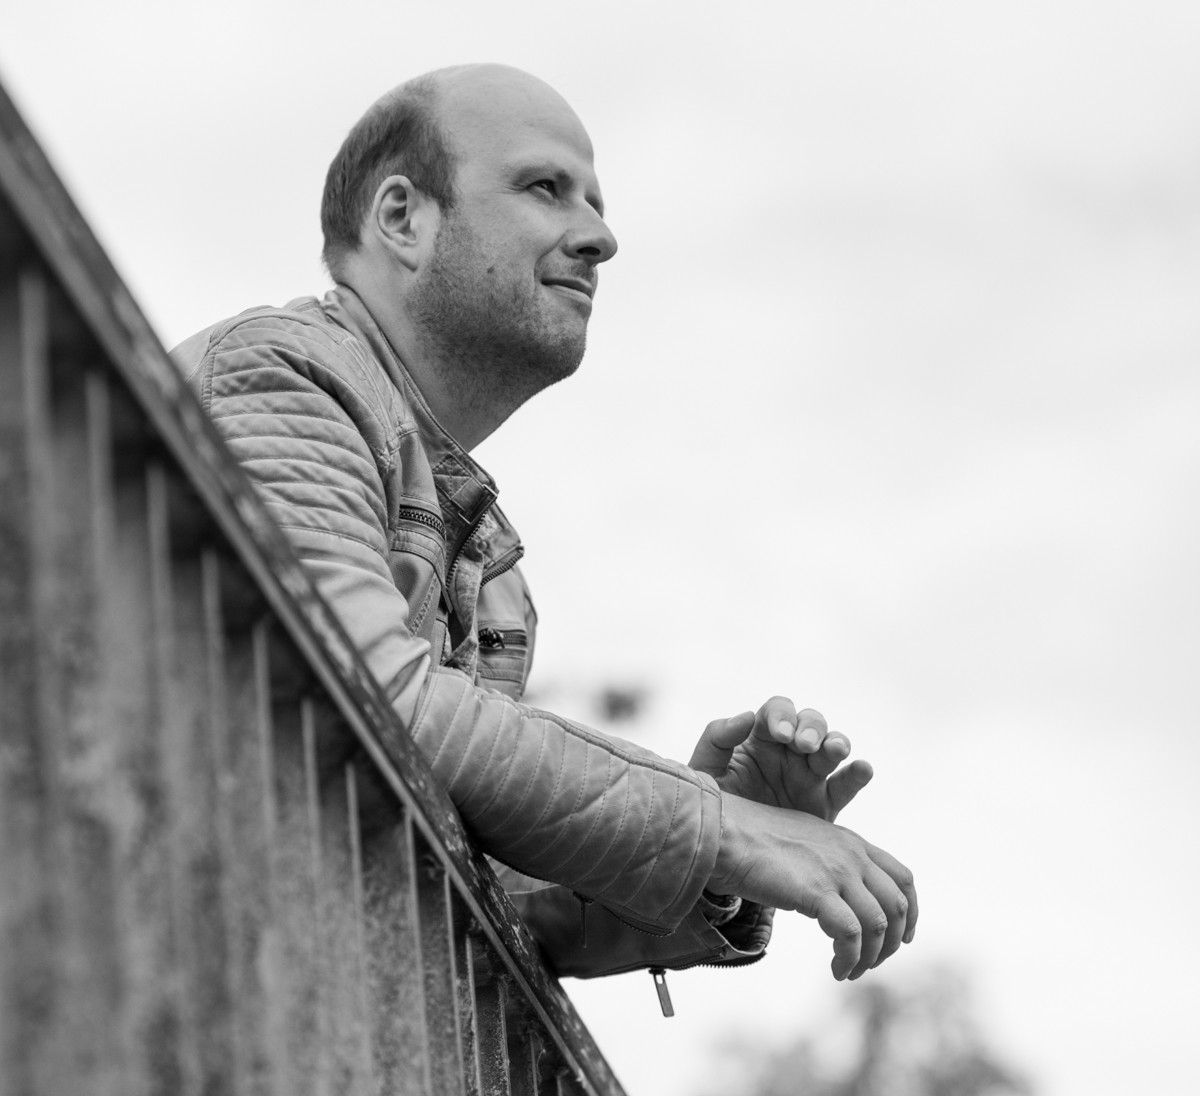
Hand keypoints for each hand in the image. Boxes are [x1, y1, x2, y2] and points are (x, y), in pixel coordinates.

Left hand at [689, 697, 872, 820]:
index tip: (780, 733)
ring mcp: (810, 774)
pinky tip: (862, 768)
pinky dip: (858, 774)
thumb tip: (745, 715)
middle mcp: (789, 751)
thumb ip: (717, 740)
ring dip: (836, 743)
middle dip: (811, 728)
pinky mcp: (825, 803)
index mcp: (760, 737)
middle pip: (810, 723)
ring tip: (835, 750)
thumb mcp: (706, 771)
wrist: (724, 850)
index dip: (782, 716)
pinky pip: (846, 785)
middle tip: (805, 745)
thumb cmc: (712, 803)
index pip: (776, 712)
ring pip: (832, 747)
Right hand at [710, 793, 917, 980]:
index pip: (901, 878)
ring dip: (871, 956)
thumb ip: (828, 863)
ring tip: (851, 970)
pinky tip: (837, 969)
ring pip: (878, 924)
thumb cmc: (754, 840)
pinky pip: (851, 935)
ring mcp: (836, 871)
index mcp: (850, 842)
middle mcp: (851, 854)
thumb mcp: (805, 844)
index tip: (901, 936)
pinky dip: (849, 958)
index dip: (910, 912)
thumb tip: (836, 895)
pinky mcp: (817, 892)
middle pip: (897, 904)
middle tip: (873, 962)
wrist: (725, 833)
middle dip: (892, 941)